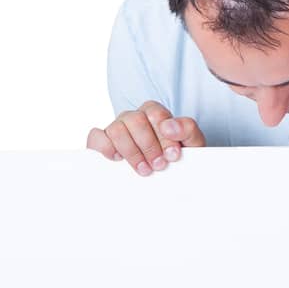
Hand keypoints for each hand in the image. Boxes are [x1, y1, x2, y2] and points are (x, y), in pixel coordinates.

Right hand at [85, 101, 205, 175]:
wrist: (170, 173)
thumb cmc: (177, 156)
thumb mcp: (192, 144)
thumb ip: (188, 130)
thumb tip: (169, 126)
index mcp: (155, 113)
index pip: (156, 114)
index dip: (164, 136)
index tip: (172, 155)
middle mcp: (134, 117)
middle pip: (136, 120)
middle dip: (149, 146)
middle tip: (159, 165)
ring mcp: (116, 128)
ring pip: (116, 130)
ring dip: (131, 152)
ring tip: (144, 169)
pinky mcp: (101, 141)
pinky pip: (96, 137)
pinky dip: (105, 148)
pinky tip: (118, 159)